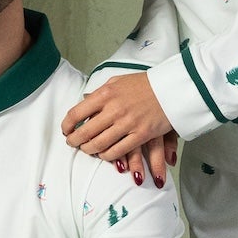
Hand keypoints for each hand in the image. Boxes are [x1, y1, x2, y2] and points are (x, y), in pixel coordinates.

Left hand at [62, 77, 178, 187]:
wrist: (171, 89)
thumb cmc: (143, 85)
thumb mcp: (117, 82)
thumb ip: (100, 93)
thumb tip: (84, 102)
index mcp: (105, 94)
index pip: (76, 113)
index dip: (67, 125)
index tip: (66, 130)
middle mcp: (114, 109)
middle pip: (85, 133)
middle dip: (74, 141)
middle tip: (73, 143)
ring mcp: (127, 124)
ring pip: (99, 145)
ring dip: (89, 150)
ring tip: (86, 149)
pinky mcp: (141, 135)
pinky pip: (117, 151)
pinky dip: (107, 156)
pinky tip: (104, 154)